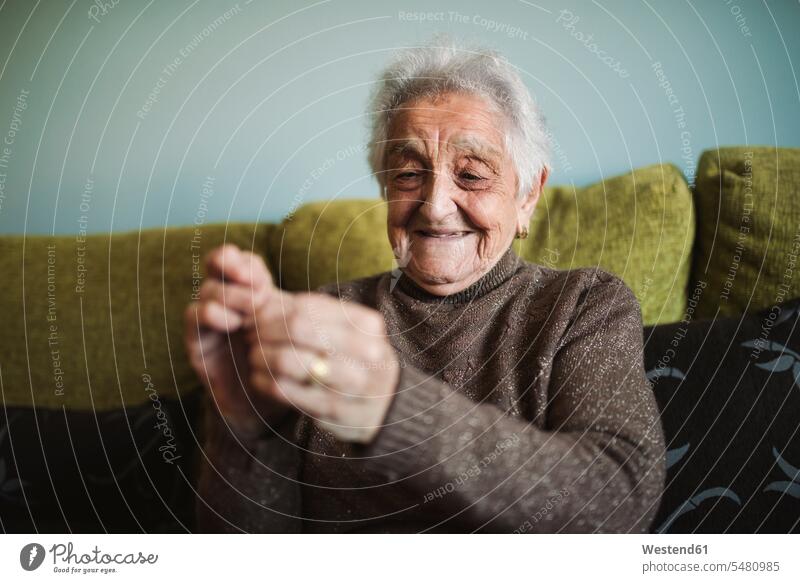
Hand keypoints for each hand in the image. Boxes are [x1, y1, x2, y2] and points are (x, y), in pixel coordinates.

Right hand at [184, 244, 290, 439]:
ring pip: (207, 289)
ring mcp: (208, 319)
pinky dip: (212, 314)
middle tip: (259, 290)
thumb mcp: (291, 332)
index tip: (264, 279)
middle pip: (217, 265)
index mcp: (247, 291)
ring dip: (230, 294)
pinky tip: (232, 324)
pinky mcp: (196, 340)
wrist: (262, 404)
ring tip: (252, 309)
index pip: (238, 259)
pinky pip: (194, 316)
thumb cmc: (281, 362)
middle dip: (235, 269)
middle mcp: (224, 300)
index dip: (245, 261)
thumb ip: (291, 308)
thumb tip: (306, 293)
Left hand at [245, 292, 400, 443]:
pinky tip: (259, 379)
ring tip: (254, 356)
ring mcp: (353, 383)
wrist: (388, 408)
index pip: (307, 306)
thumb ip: (310, 314)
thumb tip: (262, 297)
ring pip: (290, 360)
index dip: (274, 309)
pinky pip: (287, 391)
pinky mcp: (336, 411)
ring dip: (262, 356)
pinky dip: (265, 382)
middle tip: (250, 334)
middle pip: (298, 328)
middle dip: (265, 329)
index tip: (255, 314)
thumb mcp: (347, 333)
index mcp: (367, 324)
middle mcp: (366, 351)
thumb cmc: (357, 362)